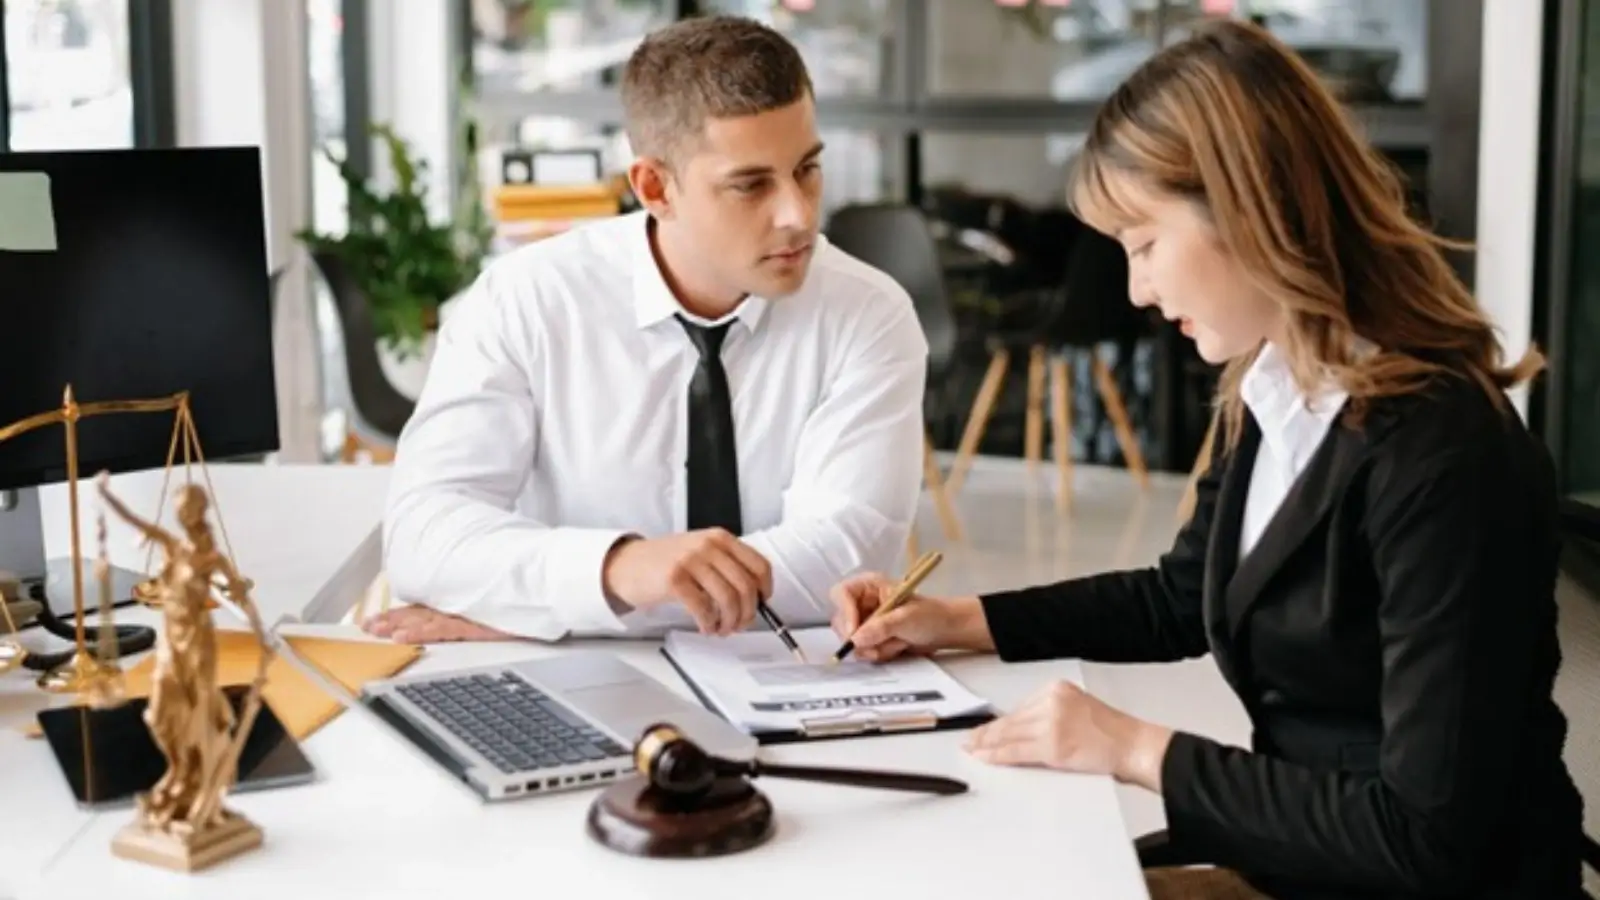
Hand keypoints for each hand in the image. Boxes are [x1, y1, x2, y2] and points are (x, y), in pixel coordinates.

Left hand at [361, 605, 514, 643]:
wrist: (547, 582)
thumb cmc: (527, 590)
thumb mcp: (499, 596)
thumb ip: (478, 602)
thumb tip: (468, 608)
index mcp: (463, 599)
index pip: (426, 607)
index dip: (401, 613)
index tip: (379, 620)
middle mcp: (461, 605)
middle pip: (420, 612)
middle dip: (392, 619)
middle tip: (368, 627)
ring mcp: (467, 612)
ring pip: (424, 620)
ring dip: (398, 626)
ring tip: (376, 631)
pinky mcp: (474, 623)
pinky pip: (441, 629)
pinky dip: (420, 633)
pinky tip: (402, 638)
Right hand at [601, 529, 771, 635]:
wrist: (627, 564)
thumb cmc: (666, 562)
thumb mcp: (702, 553)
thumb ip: (727, 567)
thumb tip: (755, 599)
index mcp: (721, 538)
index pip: (759, 566)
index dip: (765, 591)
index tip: (761, 605)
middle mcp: (708, 545)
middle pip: (746, 586)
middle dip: (747, 613)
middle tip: (739, 625)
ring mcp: (691, 560)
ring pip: (728, 599)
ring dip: (729, 622)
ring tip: (721, 629)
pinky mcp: (674, 579)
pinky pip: (704, 608)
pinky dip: (709, 624)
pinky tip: (705, 627)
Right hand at [828, 572, 991, 661]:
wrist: (945, 631)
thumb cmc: (930, 615)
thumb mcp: (906, 618)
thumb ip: (881, 627)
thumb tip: (856, 639)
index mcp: (869, 586)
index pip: (842, 594)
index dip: (844, 612)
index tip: (854, 632)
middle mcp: (862, 602)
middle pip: (841, 621)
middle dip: (860, 638)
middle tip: (876, 647)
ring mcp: (865, 622)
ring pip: (851, 640)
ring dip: (874, 647)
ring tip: (897, 643)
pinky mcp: (871, 639)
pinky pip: (863, 651)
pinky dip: (879, 653)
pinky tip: (896, 647)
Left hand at [964, 680, 1173, 790]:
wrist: (1134, 745)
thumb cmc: (1113, 733)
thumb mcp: (1078, 709)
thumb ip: (1051, 714)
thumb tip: (1023, 729)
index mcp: (1057, 689)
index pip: (1020, 708)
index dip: (999, 721)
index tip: (985, 727)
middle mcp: (1051, 701)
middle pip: (1011, 719)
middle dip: (987, 731)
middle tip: (970, 738)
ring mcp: (1051, 723)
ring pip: (1009, 735)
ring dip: (987, 744)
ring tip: (973, 749)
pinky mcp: (1052, 745)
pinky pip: (1016, 751)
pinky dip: (998, 755)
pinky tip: (986, 757)